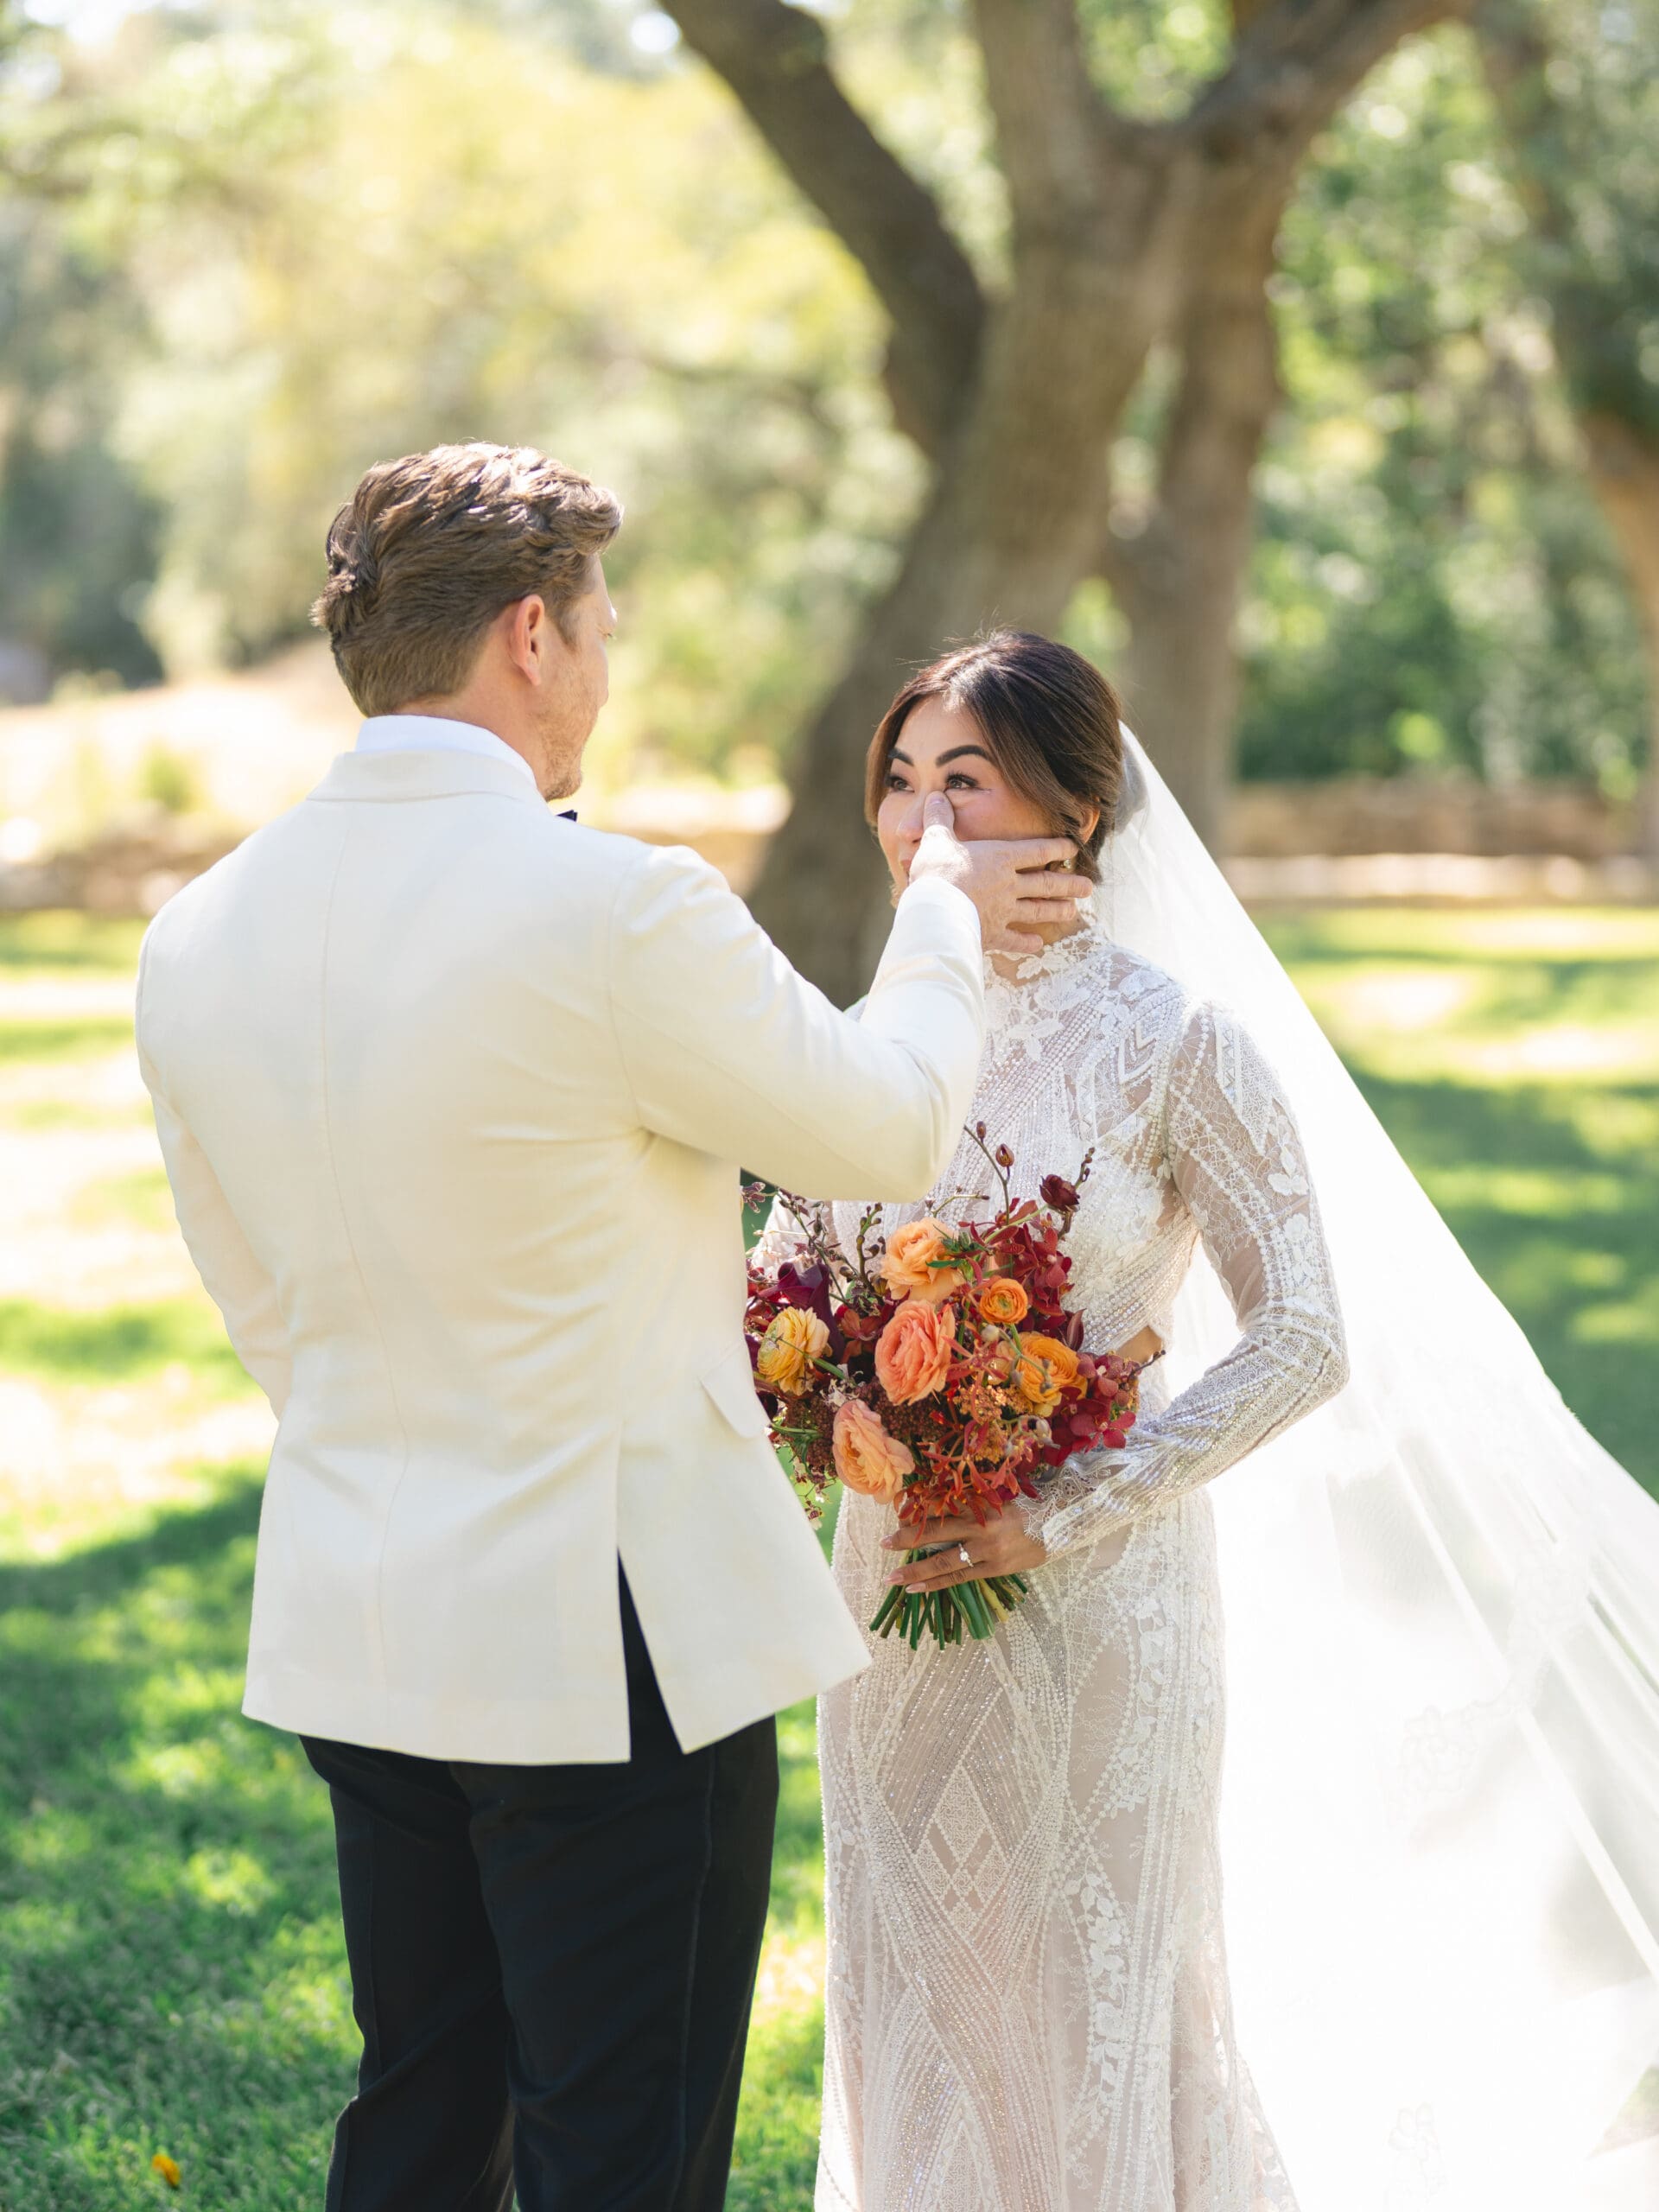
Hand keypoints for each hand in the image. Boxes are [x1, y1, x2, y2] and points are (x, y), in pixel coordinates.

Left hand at [881, 1503, 1046, 1591]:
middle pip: (937, 1534)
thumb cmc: (1022, 1510)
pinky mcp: (994, 1568)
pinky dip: (936, 1584)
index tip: (895, 1518)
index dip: (917, 1515)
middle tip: (883, 1545)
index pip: (941, 1509)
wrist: (1056, 1527)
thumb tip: (930, 1512)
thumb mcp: (993, 1501)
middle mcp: (982, 1527)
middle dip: (907, 1540)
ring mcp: (988, 1550)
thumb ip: (966, 1506)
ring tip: (893, 1578)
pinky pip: (960, 1578)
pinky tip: (917, 1588)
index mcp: (980, 1505)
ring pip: (945, 1562)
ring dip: (916, 1571)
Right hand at [905, 793, 1092, 955]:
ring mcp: (1004, 911)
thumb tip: (935, 796)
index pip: (1036, 851)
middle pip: (1045, 883)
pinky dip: (1026, 943)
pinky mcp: (992, 934)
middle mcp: (1009, 885)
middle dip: (1069, 884)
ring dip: (1057, 910)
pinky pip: (1014, 940)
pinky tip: (1038, 944)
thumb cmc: (937, 873)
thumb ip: (940, 818)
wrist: (933, 913)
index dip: (1058, 848)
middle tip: (1089, 887)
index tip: (1074, 849)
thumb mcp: (936, 839)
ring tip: (1074, 912)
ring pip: (1037, 910)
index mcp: (1000, 858)